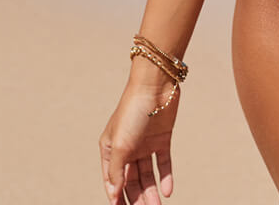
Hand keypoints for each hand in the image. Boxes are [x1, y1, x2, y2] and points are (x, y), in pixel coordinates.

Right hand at [99, 74, 178, 203]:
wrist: (156, 85)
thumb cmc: (132, 112)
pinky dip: (166, 177)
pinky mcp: (162, 139)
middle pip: (132, 180)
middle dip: (138, 198)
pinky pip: (163, 163)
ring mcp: (145, 144)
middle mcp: (128, 149)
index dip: (118, 197)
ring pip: (148, 175)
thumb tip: (114, 195)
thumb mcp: (120, 144)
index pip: (113, 180)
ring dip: (152, 192)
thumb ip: (117, 171)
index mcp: (110, 150)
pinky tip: (168, 191)